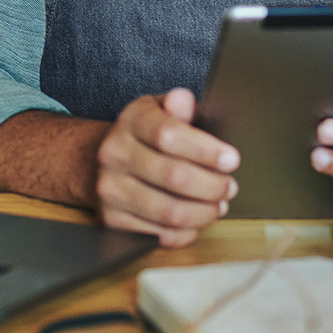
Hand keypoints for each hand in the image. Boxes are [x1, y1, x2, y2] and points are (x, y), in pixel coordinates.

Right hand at [94, 88, 240, 246]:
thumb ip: (177, 108)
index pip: (168, 135)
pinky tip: (196, 220)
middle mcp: (114, 153)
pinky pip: (159, 234)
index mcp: (131, 121)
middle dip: (212, 186)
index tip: (231, 160)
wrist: (101, 161)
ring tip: (218, 205)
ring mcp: (110, 188)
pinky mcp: (111, 218)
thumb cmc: (144, 135)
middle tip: (230, 187)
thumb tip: (183, 99)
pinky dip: (186, 232)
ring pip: (169, 211)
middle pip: (174, 177)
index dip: (205, 150)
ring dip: (204, 212)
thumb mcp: (160, 112)